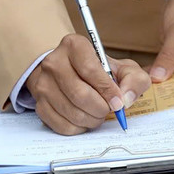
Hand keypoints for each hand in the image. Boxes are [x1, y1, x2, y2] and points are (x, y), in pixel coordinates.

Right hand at [27, 34, 149, 134]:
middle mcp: (54, 62)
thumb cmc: (101, 71)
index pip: (90, 70)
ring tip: (100, 114)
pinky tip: (86, 119)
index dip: (107, 90)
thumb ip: (134, 79)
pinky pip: (60, 124)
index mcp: (74, 46)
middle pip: (79, 94)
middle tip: (109, 110)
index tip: (118, 102)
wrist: (72, 72)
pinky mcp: (39, 104)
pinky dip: (78, 127)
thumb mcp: (123, 67)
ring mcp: (43, 84)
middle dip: (100, 108)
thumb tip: (125, 100)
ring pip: (70, 111)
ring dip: (91, 119)